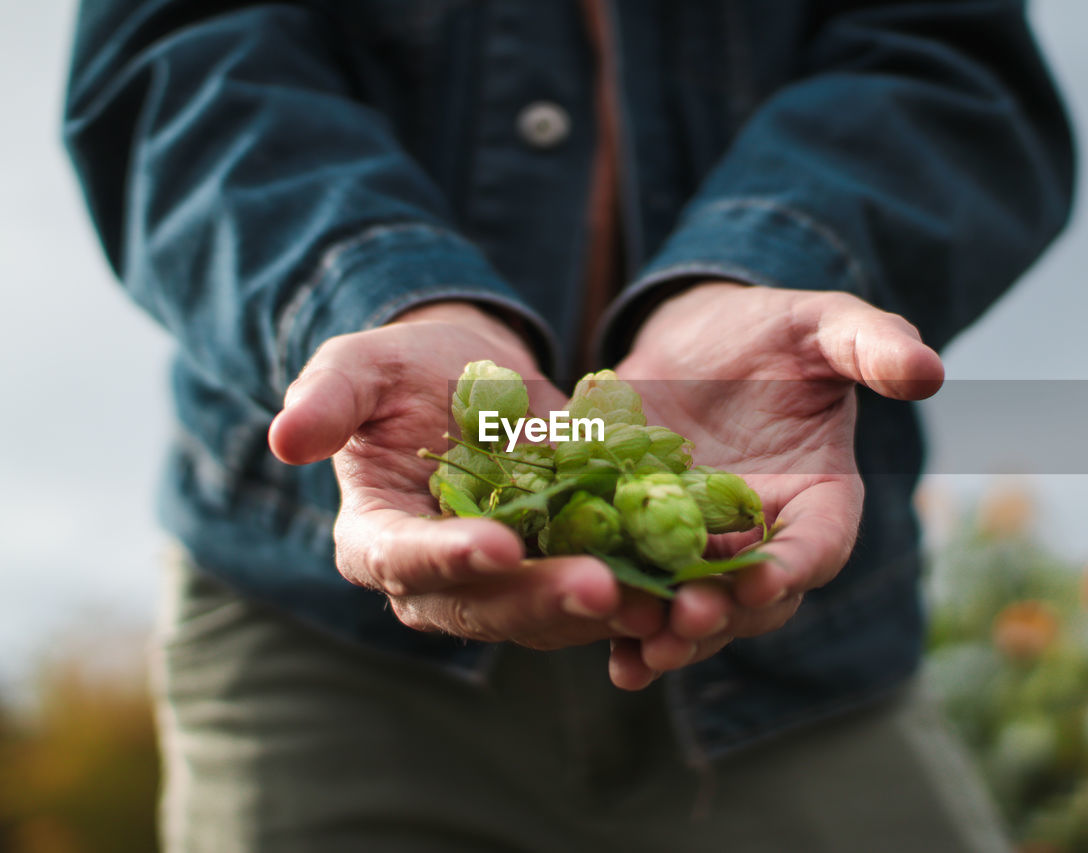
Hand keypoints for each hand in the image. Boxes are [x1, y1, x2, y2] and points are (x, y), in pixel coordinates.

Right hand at [268, 302, 662, 648]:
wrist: (474, 376)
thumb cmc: (406, 369)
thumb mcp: (363, 364)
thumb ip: (329, 397)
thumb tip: (284, 440)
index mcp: (377, 537)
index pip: (400, 560)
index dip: (446, 557)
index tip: (498, 544)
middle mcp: (439, 579)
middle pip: (484, 606)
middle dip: (542, 598)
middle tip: (601, 588)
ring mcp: (504, 583)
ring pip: (548, 613)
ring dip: (604, 611)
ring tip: (659, 598)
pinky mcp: (560, 570)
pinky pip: (599, 591)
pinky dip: (640, 589)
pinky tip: (687, 581)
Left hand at [607, 282, 943, 688]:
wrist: (693, 340)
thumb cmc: (772, 333)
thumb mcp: (822, 325)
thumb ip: (872, 344)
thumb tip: (928, 370)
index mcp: (821, 498)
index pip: (820, 543)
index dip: (796, 565)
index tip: (762, 581)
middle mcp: (765, 540)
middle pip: (753, 599)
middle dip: (724, 614)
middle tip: (688, 620)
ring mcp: (703, 551)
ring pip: (695, 611)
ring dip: (672, 635)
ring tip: (643, 648)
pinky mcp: (646, 548)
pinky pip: (640, 596)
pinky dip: (626, 630)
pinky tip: (611, 659)